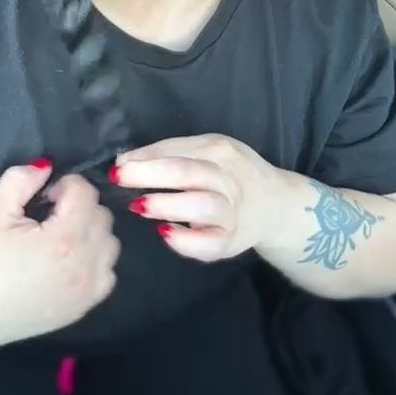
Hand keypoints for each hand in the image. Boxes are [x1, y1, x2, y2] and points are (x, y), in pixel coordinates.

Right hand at [0, 160, 119, 350]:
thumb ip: (20, 180)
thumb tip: (46, 166)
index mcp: (66, 238)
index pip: (85, 191)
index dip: (62, 186)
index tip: (41, 199)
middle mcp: (87, 264)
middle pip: (102, 215)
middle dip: (78, 207)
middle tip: (47, 217)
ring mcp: (91, 288)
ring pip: (110, 243)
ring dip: (90, 232)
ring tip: (59, 239)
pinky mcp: (87, 305)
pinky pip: (108, 271)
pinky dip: (94, 260)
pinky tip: (67, 262)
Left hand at [113, 134, 291, 262]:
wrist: (277, 206)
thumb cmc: (230, 176)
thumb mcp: (207, 154)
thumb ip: (170, 155)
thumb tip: (124, 161)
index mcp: (219, 150)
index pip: (177, 149)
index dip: (144, 157)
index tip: (118, 166)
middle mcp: (228, 178)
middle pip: (188, 173)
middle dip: (150, 174)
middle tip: (121, 180)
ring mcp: (233, 211)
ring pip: (202, 205)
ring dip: (167, 205)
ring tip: (140, 206)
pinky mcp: (233, 242)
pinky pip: (210, 244)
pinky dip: (185, 241)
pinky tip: (165, 234)